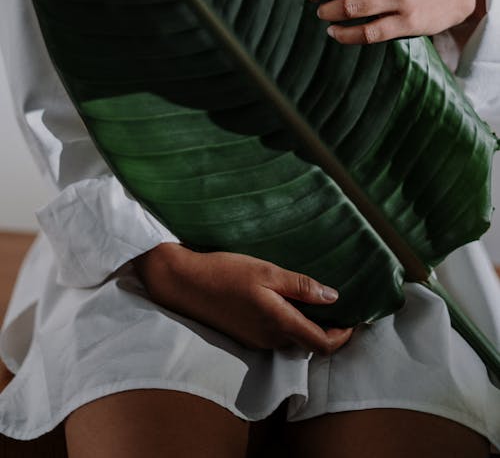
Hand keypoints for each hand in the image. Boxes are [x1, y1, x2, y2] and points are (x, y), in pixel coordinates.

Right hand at [132, 243, 352, 354]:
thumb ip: (300, 286)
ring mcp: (256, 340)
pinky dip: (290, 325)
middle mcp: (270, 338)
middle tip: (341, 308)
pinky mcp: (245, 336)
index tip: (356, 320)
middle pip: (310, 345)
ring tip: (317, 302)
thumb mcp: (266, 271)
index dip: (343, 337)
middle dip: (330, 332)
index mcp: (279, 322)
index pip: (322, 344)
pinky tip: (288, 303)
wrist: (184, 283)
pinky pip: (277, 336)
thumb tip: (333, 298)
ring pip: (293, 340)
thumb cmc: (225, 272)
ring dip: (309, 328)